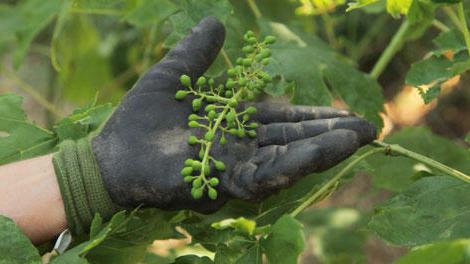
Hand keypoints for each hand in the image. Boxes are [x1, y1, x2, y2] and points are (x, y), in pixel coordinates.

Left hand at [92, 17, 375, 212]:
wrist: (110, 156)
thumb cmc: (138, 121)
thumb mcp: (172, 76)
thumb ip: (196, 53)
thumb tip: (217, 22)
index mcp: (233, 125)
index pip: (282, 120)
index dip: (313, 117)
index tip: (343, 111)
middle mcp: (241, 148)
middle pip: (293, 140)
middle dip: (329, 134)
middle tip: (368, 127)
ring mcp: (235, 168)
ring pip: (288, 158)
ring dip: (324, 149)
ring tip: (359, 138)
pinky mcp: (224, 184)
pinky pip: (267, 175)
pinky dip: (296, 164)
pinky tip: (325, 153)